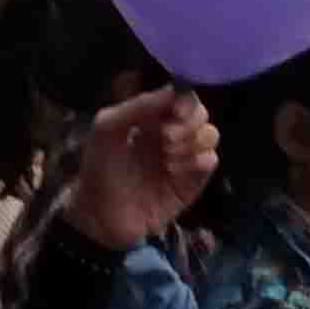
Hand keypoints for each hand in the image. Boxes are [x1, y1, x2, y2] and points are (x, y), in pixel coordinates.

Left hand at [62, 87, 217, 249]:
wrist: (100, 217)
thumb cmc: (100, 168)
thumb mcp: (107, 128)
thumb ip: (137, 106)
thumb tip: (173, 91)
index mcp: (152, 117)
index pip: (181, 96)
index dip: (184, 99)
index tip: (175, 110)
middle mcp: (172, 133)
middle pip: (200, 113)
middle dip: (187, 122)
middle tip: (165, 138)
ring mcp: (183, 158)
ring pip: (210, 135)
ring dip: (192, 142)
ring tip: (168, 157)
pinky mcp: (191, 183)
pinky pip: (210, 161)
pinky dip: (198, 161)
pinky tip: (176, 171)